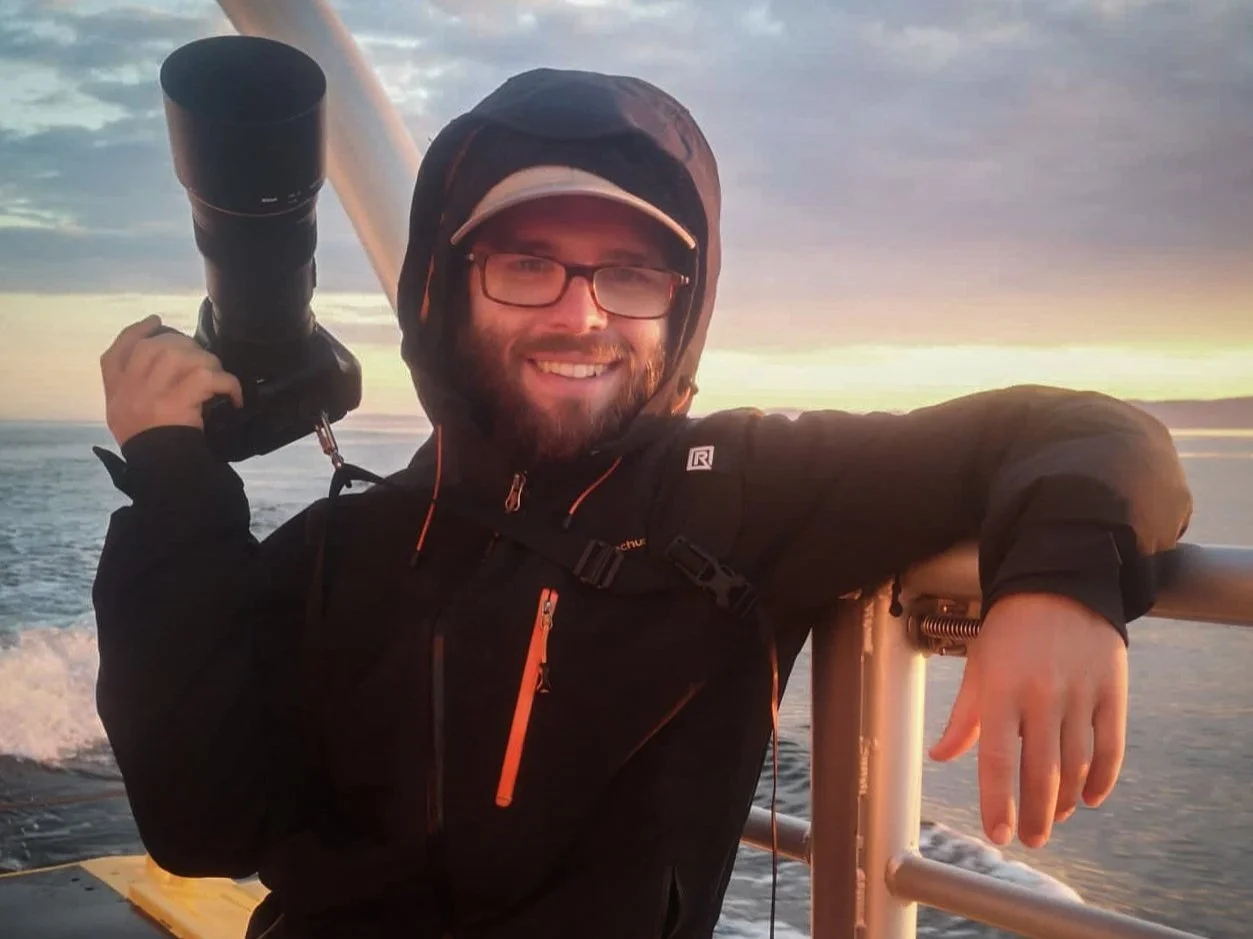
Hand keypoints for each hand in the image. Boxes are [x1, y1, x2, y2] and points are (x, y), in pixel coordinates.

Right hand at [100, 314, 243, 447]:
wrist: (160, 472)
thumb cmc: (148, 445)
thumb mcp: (125, 415)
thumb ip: (134, 386)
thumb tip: (161, 356)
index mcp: (116, 390)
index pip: (120, 349)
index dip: (138, 330)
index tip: (155, 321)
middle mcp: (130, 387)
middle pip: (155, 346)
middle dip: (184, 346)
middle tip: (202, 360)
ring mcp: (152, 393)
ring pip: (183, 355)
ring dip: (208, 362)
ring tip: (217, 378)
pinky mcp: (177, 402)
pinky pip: (208, 377)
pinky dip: (228, 384)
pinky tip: (235, 397)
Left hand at [928, 592, 1128, 848]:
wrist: (1059, 581)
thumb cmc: (1009, 629)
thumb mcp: (979, 666)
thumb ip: (964, 716)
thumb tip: (940, 755)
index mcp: (1000, 689)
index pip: (995, 759)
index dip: (996, 801)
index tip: (998, 833)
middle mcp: (1041, 694)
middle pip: (1040, 771)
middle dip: (1035, 813)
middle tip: (1030, 838)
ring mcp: (1080, 693)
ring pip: (1076, 764)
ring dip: (1065, 799)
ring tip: (1053, 817)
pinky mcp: (1112, 690)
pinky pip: (1110, 745)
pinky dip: (1103, 778)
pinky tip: (1089, 798)